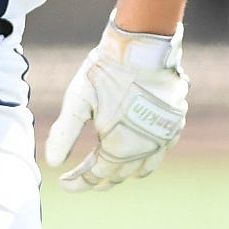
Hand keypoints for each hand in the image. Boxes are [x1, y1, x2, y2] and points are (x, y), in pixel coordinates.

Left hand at [44, 19, 186, 191]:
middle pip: (118, 175)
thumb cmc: (106, 72)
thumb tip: (53, 163)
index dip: (79, 182)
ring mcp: (164, 136)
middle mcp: (145, 148)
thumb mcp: (78, 100)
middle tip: (81, 178)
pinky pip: (161, 151)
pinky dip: (145, 157)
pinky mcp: (175, 122)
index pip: (96, 176)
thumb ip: (64, 133)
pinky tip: (136, 152)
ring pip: (142, 168)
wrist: (143, 46)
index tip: (63, 182)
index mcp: (119, 147)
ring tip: (108, 171)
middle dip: (98, 179)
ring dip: (123, 172)